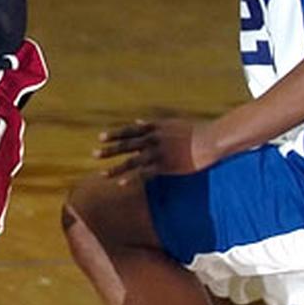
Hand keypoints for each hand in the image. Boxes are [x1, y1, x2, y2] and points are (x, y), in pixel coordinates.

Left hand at [94, 119, 219, 184]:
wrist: (210, 140)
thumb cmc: (193, 131)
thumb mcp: (170, 123)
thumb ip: (151, 123)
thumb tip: (138, 120)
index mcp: (154, 128)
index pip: (129, 131)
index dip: (115, 134)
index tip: (100, 138)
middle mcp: (153, 139)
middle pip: (126, 144)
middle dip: (109, 150)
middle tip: (94, 154)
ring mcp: (158, 152)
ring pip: (132, 161)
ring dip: (116, 168)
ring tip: (102, 174)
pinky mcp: (165, 165)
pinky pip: (144, 173)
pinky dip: (132, 178)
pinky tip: (120, 184)